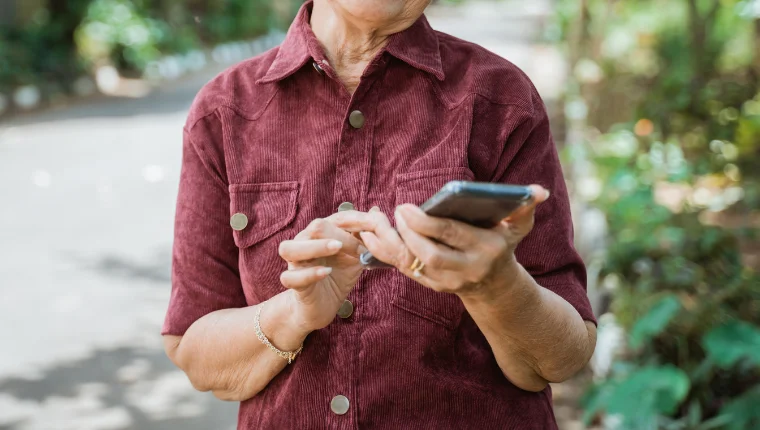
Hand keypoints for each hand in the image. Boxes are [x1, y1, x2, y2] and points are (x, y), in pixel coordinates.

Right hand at [278, 215, 365, 333]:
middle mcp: (304, 243)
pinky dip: (308, 273)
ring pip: (290, 248)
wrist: (323, 305)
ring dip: (315, 247)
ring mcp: (295, 263)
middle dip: (341, 235)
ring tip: (336, 248)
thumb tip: (376, 210)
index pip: (338, 218)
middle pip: (315, 227)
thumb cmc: (338, 276)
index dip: (357, 222)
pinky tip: (326, 272)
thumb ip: (364, 237)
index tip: (375, 230)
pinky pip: (290, 276)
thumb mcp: (356, 257)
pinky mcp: (293, 283)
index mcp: (321, 233)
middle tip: (360, 249)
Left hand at [333, 185, 549, 296]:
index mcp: (486, 250)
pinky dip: (385, 254)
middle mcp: (467, 269)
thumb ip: (525, 208)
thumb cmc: (502, 244)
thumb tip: (538, 191)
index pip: (452, 235)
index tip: (406, 207)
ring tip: (376, 221)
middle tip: (394, 212)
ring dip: (390, 244)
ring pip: (413, 265)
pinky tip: (371, 236)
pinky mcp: (433, 286)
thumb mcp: (517, 228)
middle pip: (430, 254)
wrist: (497, 288)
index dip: (426, 222)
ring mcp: (449, 282)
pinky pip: (405, 270)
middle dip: (408, 234)